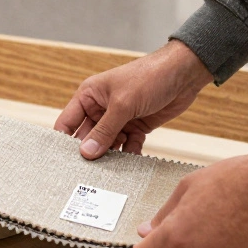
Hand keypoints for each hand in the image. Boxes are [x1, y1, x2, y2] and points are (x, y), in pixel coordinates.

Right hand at [55, 40, 213, 157]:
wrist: (184, 74)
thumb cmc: (149, 76)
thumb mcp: (123, 104)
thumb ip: (104, 130)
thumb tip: (86, 152)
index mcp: (89, 96)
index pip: (68, 122)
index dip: (63, 142)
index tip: (63, 163)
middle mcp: (101, 108)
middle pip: (87, 137)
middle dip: (89, 153)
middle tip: (87, 173)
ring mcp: (119, 118)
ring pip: (108, 144)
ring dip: (110, 156)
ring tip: (110, 171)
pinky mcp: (136, 126)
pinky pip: (127, 146)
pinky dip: (129, 154)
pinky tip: (132, 162)